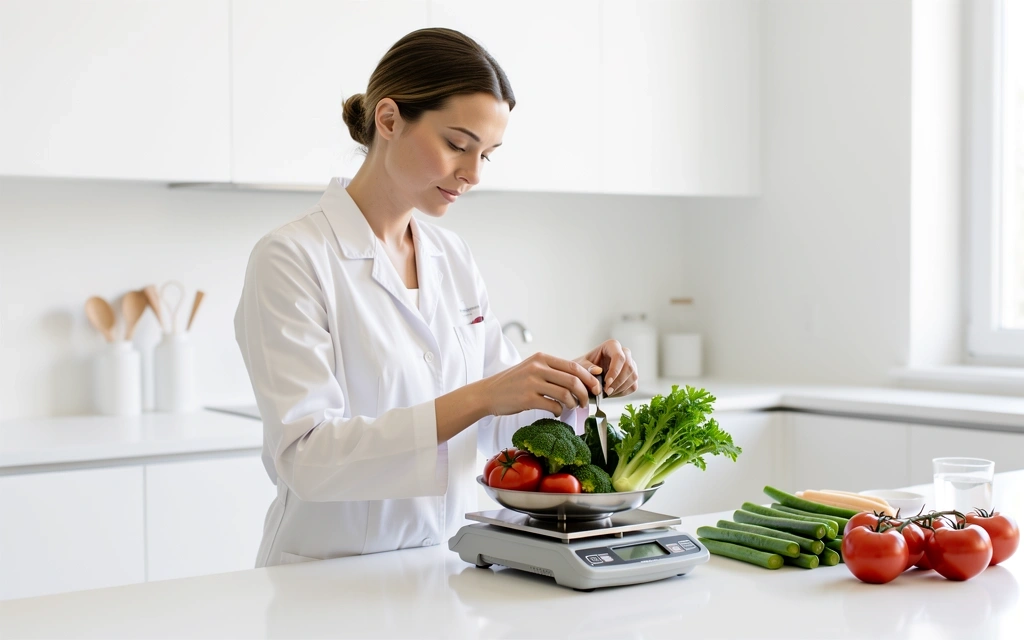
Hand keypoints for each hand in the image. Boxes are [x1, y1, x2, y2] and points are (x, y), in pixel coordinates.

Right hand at [479, 352, 601, 416]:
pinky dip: (560, 411)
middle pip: (573, 380)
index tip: (595, 388)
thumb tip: (583, 378)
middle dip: (584, 393)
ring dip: (573, 404)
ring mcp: (532, 383)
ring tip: (571, 408)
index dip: (589, 379)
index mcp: (541, 358)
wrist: (488, 392)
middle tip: (586, 403)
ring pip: (565, 394)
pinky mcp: (527, 399)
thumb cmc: (513, 382)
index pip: (573, 366)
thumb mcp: (532, 368)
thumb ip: (553, 371)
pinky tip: (557, 412)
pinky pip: (553, 406)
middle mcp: (537, 367)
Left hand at [575, 340, 637, 397]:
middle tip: (606, 391)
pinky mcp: (632, 376)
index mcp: (612, 346)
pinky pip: (633, 385)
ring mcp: (631, 364)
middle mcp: (624, 353)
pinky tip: (611, 393)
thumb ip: (587, 367)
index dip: (614, 370)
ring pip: (633, 376)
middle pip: (628, 366)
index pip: (619, 356)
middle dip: (617, 381)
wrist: (587, 374)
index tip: (606, 383)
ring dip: (620, 388)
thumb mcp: (580, 366)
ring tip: (606, 393)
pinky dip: (623, 392)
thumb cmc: (584, 367)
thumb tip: (597, 371)